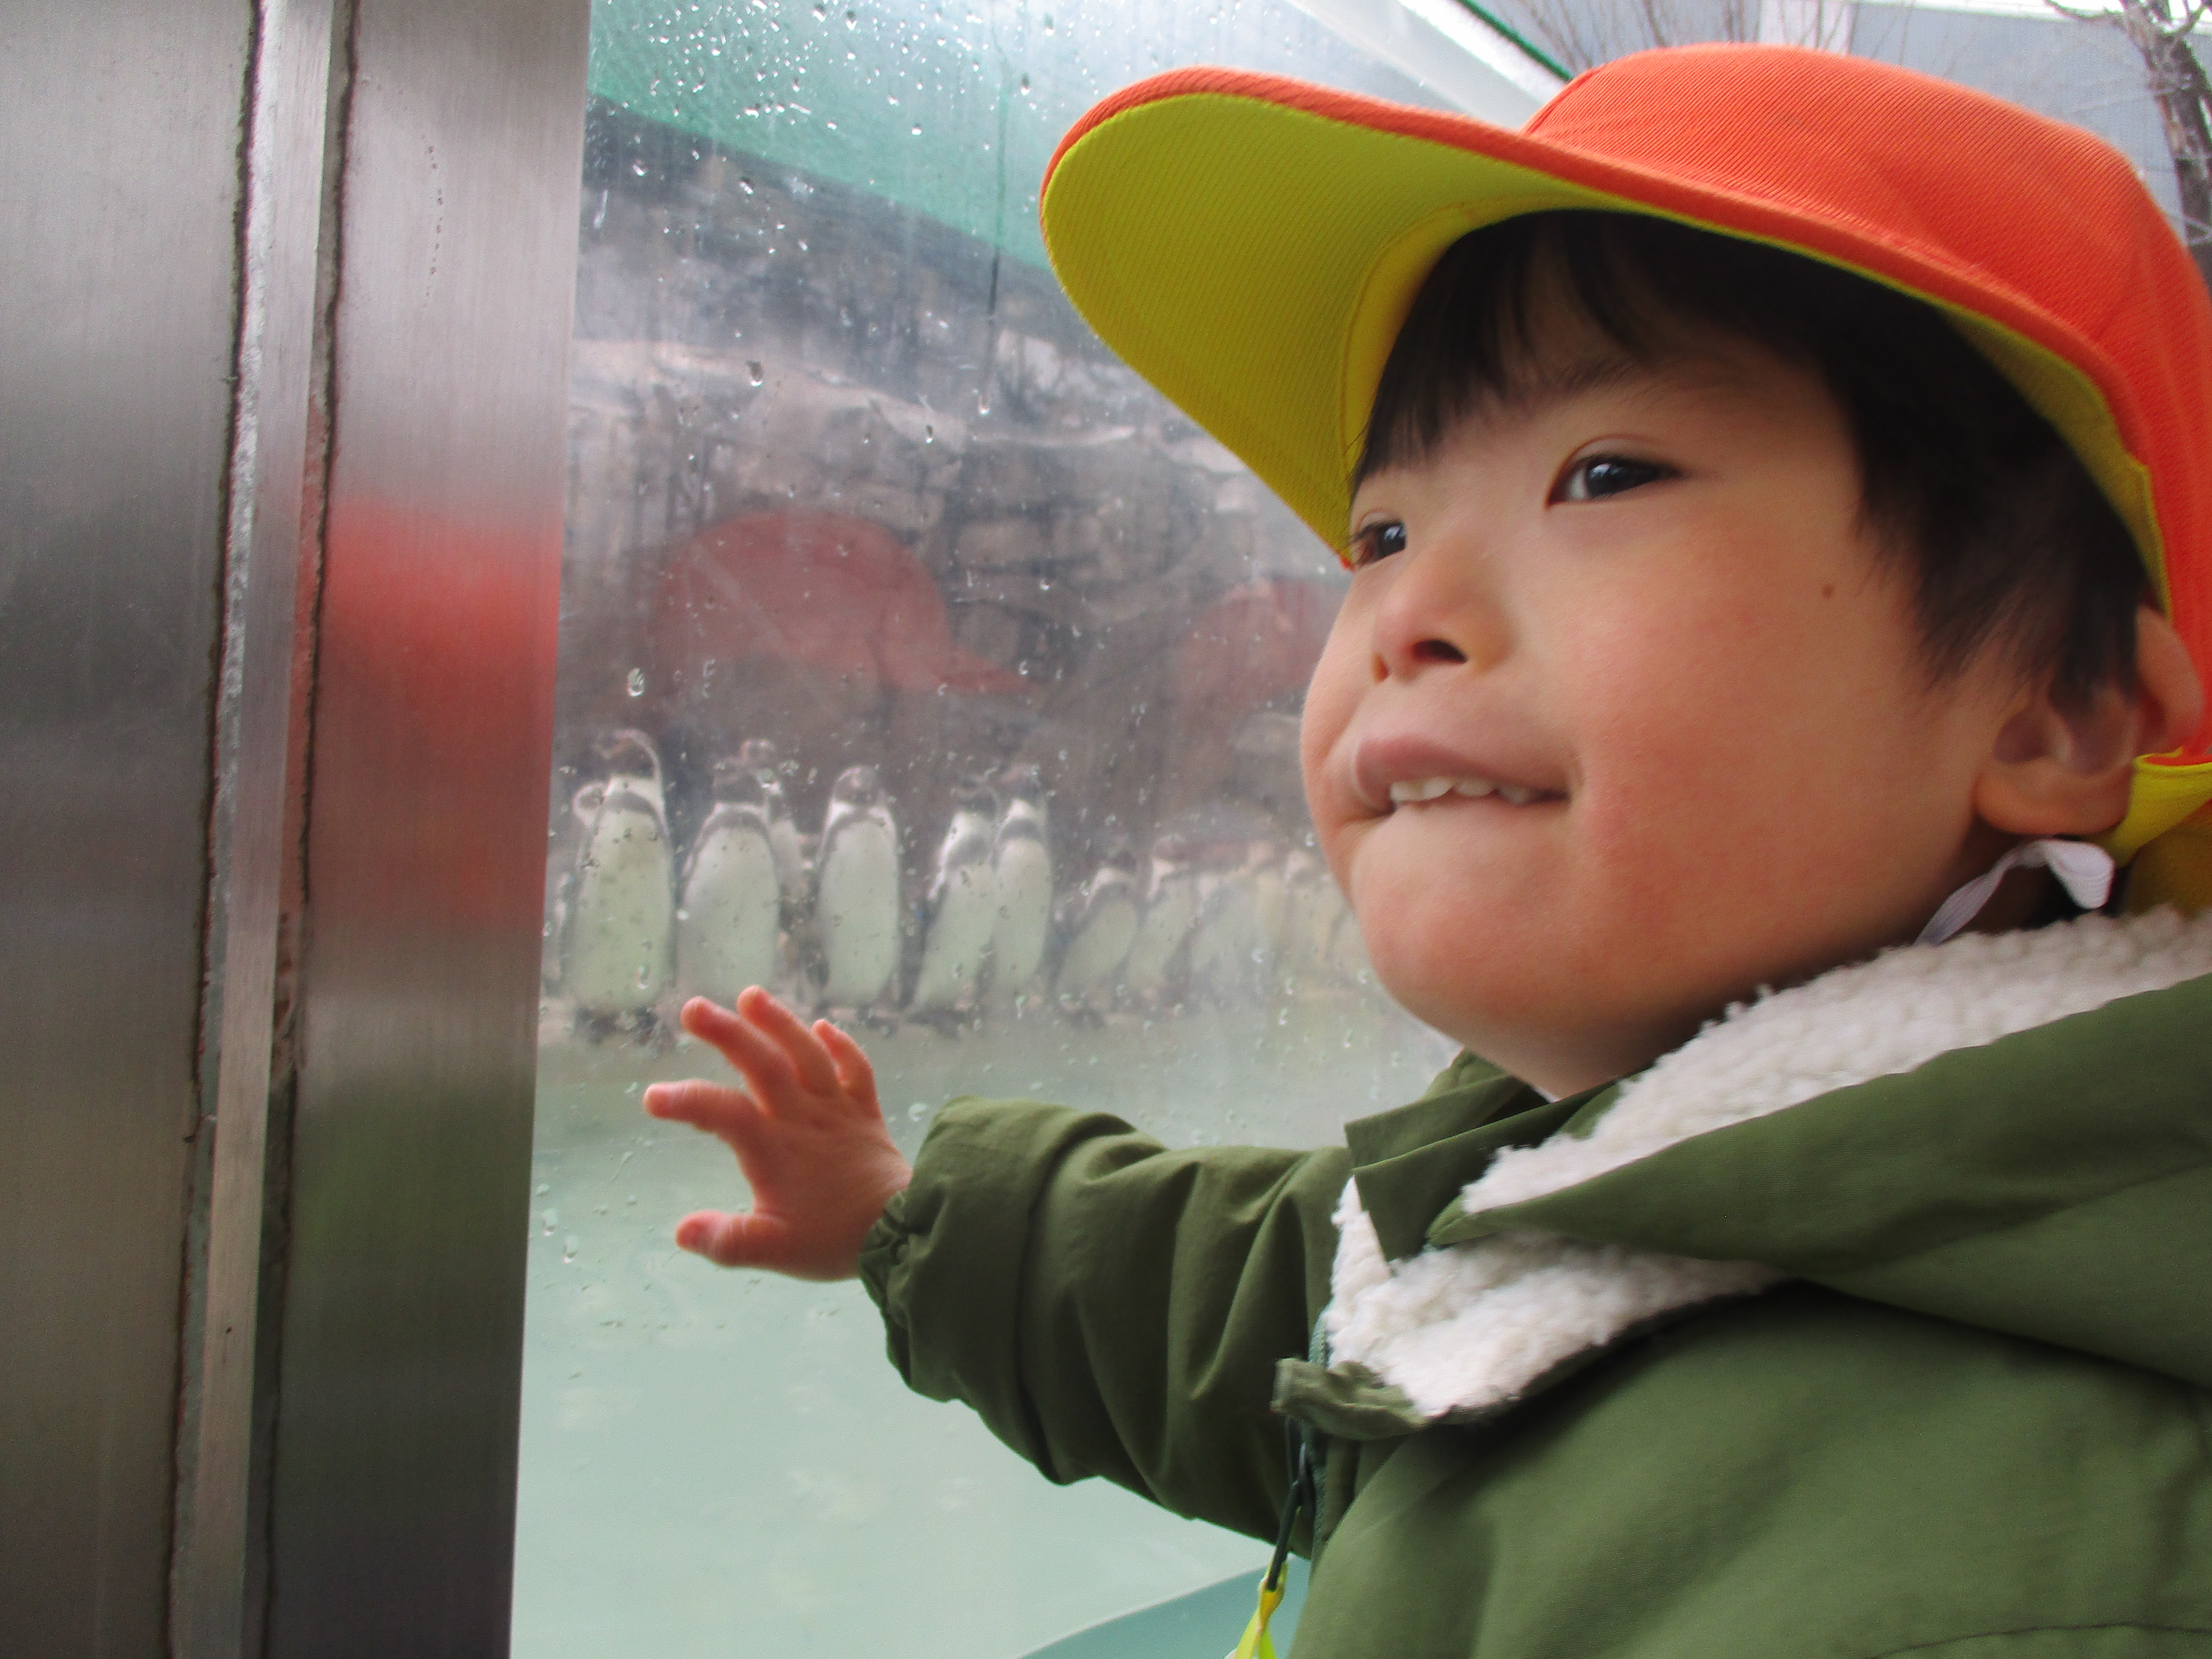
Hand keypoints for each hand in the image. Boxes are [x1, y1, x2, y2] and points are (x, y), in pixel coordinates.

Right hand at [643, 987, 911, 1280]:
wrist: (905, 1231)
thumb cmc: (834, 1241)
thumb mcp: (774, 1252)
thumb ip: (728, 1241)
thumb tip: (682, 1231)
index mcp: (775, 1148)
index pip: (723, 1113)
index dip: (687, 1102)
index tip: (654, 1097)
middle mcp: (804, 1118)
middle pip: (763, 1065)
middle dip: (728, 1034)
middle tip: (694, 1008)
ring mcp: (838, 1110)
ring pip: (807, 1055)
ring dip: (780, 1023)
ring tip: (751, 995)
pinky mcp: (865, 1112)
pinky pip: (856, 1070)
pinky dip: (841, 1047)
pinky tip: (822, 1027)